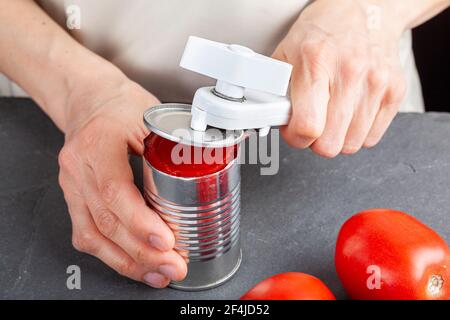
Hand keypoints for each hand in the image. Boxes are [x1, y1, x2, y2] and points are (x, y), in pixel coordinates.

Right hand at [58, 74, 186, 287]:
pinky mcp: (74, 198)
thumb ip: (177, 143)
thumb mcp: (150, 116)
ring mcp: (72, 186)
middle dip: (143, 252)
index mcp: (98, 142)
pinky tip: (134, 265)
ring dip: (128, 261)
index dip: (141, 222)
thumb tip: (220, 159)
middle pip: (107, 221)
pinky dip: (112, 255)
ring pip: (94, 235)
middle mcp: (79, 168)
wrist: (90, 100)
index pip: (115, 191)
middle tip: (174, 266)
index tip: (167, 242)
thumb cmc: (121, 105)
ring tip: (159, 274)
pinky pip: (87, 234)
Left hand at [273, 0, 406, 156]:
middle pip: (330, 144)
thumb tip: (271, 118)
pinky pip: (372, 138)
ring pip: (352, 145)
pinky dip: (358, 133)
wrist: (364, 10)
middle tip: (313, 124)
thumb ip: (277, 89)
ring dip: (337, 137)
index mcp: (316, 63)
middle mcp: (350, 73)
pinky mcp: (395, 92)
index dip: (296, 137)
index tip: (294, 130)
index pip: (307, 126)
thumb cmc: (324, 32)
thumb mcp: (287, 53)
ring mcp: (376, 83)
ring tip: (331, 115)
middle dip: (316, 141)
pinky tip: (350, 113)